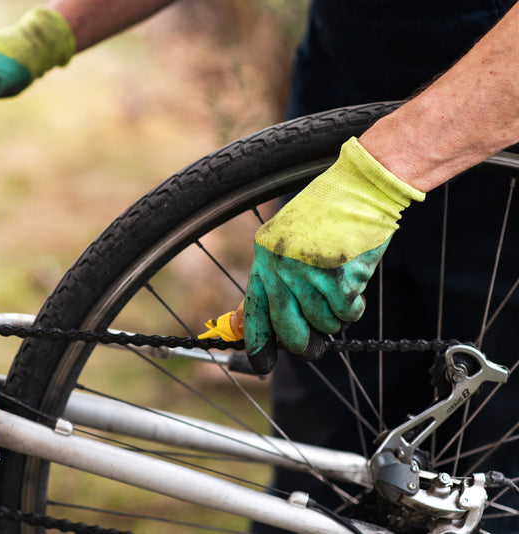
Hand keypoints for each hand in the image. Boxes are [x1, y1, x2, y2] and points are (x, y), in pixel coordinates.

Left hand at [243, 137, 424, 373]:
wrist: (359, 189)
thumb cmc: (324, 214)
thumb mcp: (284, 242)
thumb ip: (270, 280)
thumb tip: (246, 320)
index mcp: (264, 258)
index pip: (254, 312)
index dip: (258, 343)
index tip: (262, 364)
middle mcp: (282, 268)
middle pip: (289, 330)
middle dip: (304, 344)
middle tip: (315, 345)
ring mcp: (309, 275)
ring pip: (323, 324)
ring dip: (335, 316)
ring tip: (339, 287)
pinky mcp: (339, 280)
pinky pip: (348, 314)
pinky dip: (355, 307)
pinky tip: (354, 281)